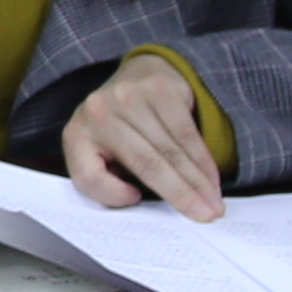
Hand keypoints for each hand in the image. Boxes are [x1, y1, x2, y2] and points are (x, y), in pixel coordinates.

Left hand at [61, 51, 226, 218]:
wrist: (140, 74)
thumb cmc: (122, 127)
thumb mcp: (105, 151)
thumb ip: (115, 178)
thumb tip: (147, 207)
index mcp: (76, 135)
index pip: (88, 175)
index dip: (112, 194)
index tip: (136, 200)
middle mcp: (98, 113)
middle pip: (144, 163)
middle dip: (179, 194)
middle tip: (204, 216)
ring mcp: (129, 97)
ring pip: (171, 151)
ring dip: (198, 182)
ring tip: (214, 205)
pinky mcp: (159, 89)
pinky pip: (187, 134)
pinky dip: (203, 161)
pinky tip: (212, 179)